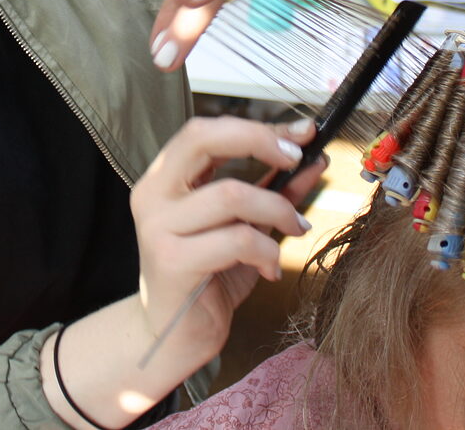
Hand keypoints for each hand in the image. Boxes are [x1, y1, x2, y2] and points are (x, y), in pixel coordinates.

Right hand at [131, 115, 324, 362]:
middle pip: (204, 140)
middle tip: (298, 160)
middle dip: (260, 142)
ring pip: (231, 194)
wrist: (174, 337)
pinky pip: (236, 240)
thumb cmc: (209, 276)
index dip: (255, 127)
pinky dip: (267, 250)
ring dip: (277, 209)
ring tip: (294, 228)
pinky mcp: (172, 262)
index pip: (204, 129)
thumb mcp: (245, 225)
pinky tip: (271, 268)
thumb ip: (271, 190)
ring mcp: (157, 227)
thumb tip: (312, 159)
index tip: (300, 135)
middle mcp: (152, 195)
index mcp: (164, 178)